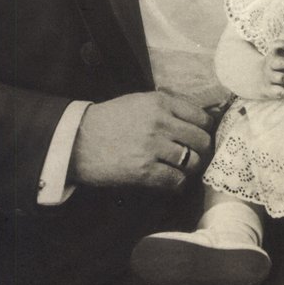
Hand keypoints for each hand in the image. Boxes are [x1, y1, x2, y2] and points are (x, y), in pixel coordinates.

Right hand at [69, 91, 213, 188]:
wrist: (77, 140)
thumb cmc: (109, 120)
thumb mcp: (139, 101)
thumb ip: (168, 106)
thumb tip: (201, 113)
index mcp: (160, 102)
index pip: (202, 117)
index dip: (206, 129)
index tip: (201, 136)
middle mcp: (160, 123)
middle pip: (202, 140)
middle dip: (203, 150)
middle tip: (196, 155)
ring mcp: (153, 147)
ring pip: (193, 161)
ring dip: (191, 168)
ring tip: (182, 168)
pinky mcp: (144, 171)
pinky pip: (176, 180)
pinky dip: (177, 183)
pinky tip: (170, 180)